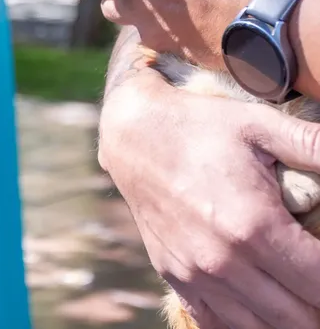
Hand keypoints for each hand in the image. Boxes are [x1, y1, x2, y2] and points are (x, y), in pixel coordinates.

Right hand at [99, 75, 319, 327]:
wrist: (133, 136)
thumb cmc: (201, 127)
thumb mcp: (263, 126)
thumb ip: (316, 146)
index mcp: (254, 226)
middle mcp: (225, 261)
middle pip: (300, 316)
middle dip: (319, 303)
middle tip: (317, 278)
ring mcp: (197, 275)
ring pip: (264, 328)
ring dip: (292, 318)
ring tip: (301, 294)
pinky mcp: (177, 279)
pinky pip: (219, 326)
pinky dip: (248, 324)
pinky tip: (264, 306)